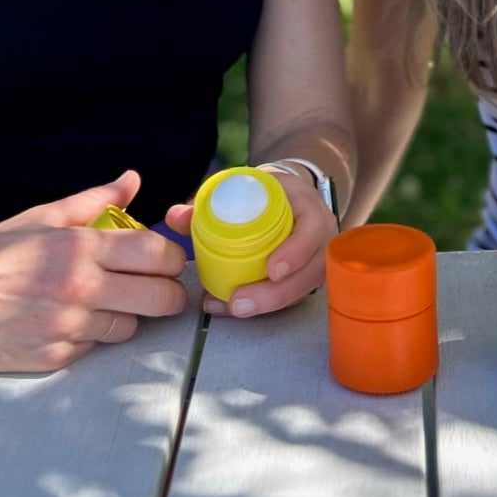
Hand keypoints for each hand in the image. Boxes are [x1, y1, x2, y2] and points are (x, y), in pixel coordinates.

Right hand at [0, 171, 189, 372]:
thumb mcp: (39, 217)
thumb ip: (93, 201)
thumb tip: (131, 180)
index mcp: (79, 248)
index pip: (158, 254)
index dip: (171, 258)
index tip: (163, 259)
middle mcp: (79, 289)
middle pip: (161, 298)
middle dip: (166, 293)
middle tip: (154, 287)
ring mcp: (68, 328)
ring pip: (131, 326)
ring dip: (126, 315)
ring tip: (101, 300)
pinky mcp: (55, 358)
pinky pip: (96, 348)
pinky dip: (91, 335)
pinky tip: (69, 320)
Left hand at [171, 176, 335, 319]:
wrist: (290, 197)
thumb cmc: (267, 193)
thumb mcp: (246, 187)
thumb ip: (208, 202)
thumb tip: (176, 217)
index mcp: (308, 208)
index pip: (312, 230)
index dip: (295, 252)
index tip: (271, 269)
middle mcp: (321, 237)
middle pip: (309, 272)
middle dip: (275, 294)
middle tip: (238, 303)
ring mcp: (318, 260)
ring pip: (302, 290)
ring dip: (266, 305)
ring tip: (231, 309)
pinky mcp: (308, 277)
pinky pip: (291, 297)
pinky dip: (262, 306)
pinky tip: (231, 308)